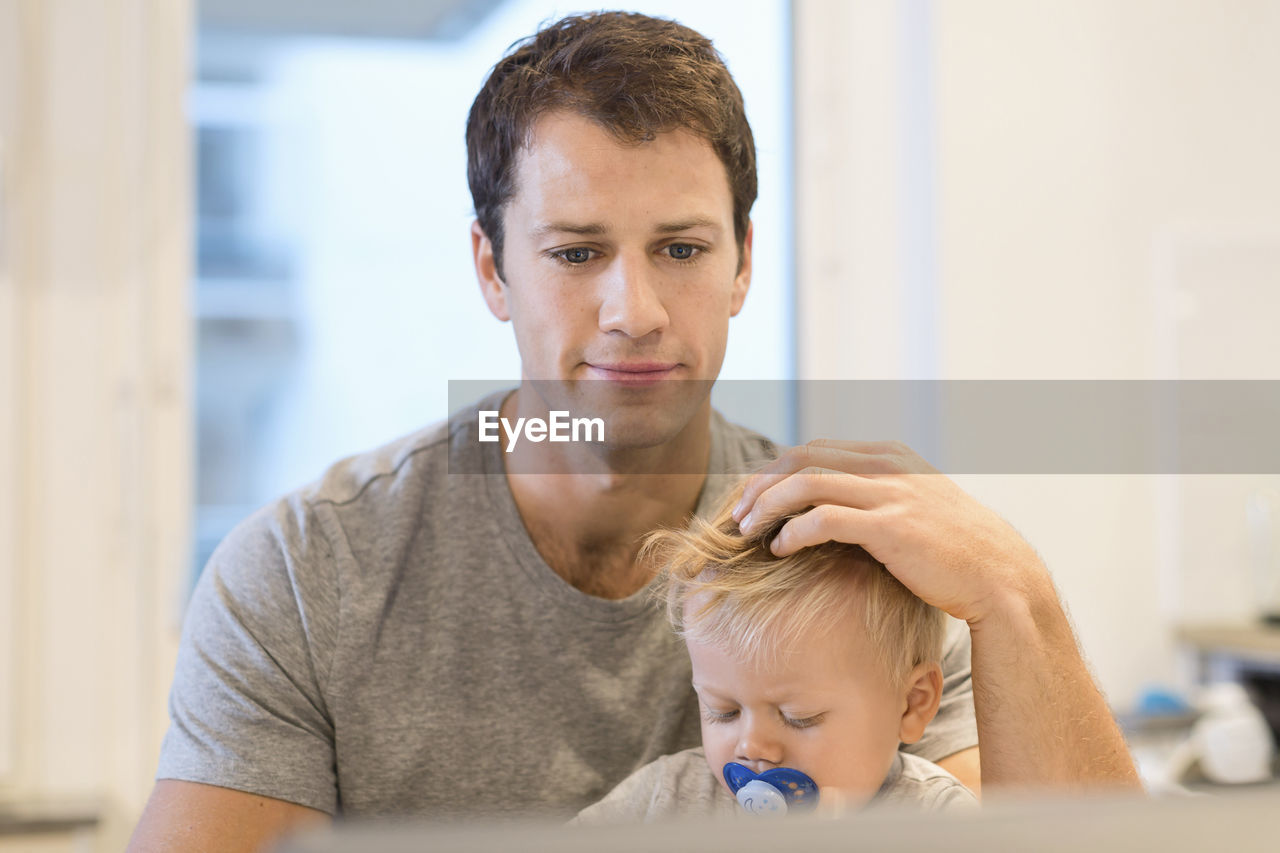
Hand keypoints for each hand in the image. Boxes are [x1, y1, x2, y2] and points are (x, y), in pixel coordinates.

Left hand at [733, 440, 1053, 624]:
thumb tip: (826, 505)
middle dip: (762, 484)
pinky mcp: (891, 527)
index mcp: (887, 455)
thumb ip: (874, 495)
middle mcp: (887, 465)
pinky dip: (794, 531)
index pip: (812, 449)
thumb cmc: (951, 551)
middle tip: (738, 513)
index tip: (750, 498)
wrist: (999, 576)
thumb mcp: (912, 507)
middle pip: (801, 459)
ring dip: (768, 506)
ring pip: (806, 483)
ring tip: (748, 530)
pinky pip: (825, 519)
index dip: (773, 471)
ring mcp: (891, 493)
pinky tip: (780, 549)